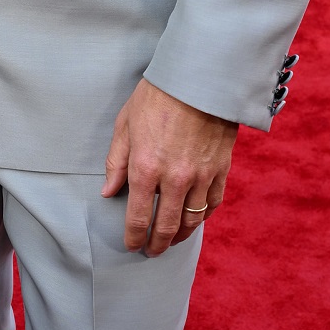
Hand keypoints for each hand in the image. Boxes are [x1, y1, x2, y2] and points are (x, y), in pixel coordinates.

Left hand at [102, 78, 236, 255]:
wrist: (200, 77)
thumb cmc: (157, 96)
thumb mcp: (126, 124)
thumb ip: (116, 162)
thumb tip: (108, 192)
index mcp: (146, 168)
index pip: (138, 217)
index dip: (133, 237)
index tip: (131, 245)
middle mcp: (175, 178)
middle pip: (167, 226)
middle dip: (157, 244)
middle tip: (152, 251)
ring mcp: (202, 175)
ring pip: (192, 219)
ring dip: (181, 236)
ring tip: (173, 241)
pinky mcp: (221, 168)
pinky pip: (213, 202)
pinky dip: (203, 215)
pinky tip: (195, 218)